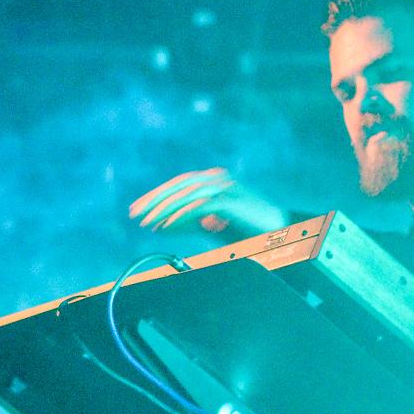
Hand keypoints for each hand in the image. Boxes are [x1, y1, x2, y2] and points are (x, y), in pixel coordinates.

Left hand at [129, 167, 287, 234]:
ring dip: (164, 208)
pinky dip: (181, 216)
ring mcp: (226, 188)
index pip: (178, 184)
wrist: (279, 233)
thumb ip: (189, 222)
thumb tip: (163, 225)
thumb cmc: (247, 231)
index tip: (138, 209)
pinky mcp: (231, 201)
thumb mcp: (212, 226)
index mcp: (213, 180)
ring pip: (186, 194)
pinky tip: (167, 225)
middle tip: (135, 213)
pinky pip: (200, 206)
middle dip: (154, 200)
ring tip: (147, 222)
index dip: (157, 196)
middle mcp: (218, 179)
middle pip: (179, 185)